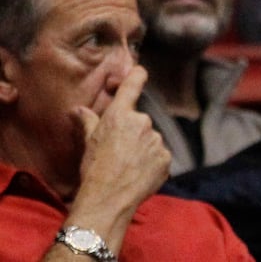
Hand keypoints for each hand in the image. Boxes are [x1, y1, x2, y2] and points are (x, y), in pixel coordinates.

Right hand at [75, 65, 170, 212]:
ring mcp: (156, 140)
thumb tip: (79, 109)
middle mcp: (143, 121)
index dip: (137, 75)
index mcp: (121, 114)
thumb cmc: (93, 171)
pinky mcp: (166, 158)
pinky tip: (137, 176)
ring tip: (127, 168)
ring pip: (151, 140)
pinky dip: (151, 164)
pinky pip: (159, 156)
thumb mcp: (88, 143)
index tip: (138, 73)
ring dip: (142, 149)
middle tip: (118, 152)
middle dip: (132, 132)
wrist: (106, 202)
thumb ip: (88, 121)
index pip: (134, 81)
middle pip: (140, 120)